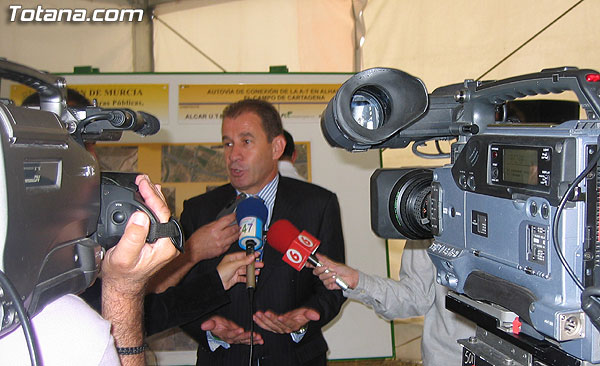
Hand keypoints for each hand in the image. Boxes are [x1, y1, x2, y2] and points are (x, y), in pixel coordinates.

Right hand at [102, 175, 177, 295]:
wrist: (122, 286)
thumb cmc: (121, 275)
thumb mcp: (123, 256)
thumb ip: (133, 237)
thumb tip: (140, 216)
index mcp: (166, 246)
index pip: (161, 213)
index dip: (151, 196)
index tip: (142, 183)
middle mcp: (169, 242)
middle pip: (164, 211)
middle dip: (153, 192)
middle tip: (142, 179)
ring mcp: (165, 241)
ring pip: (161, 213)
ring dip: (153, 197)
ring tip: (145, 183)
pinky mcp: (159, 240)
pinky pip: (157, 218)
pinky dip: (151, 206)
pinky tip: (147, 197)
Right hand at [185, 213, 238, 262]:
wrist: (193, 251)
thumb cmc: (197, 239)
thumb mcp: (205, 227)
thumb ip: (216, 224)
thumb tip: (225, 220)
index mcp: (214, 229)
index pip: (227, 220)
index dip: (234, 216)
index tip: (236, 214)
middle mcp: (219, 236)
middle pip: (233, 229)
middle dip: (238, 225)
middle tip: (240, 223)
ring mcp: (221, 244)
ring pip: (234, 237)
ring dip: (237, 233)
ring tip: (239, 230)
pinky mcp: (222, 250)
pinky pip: (230, 244)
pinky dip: (232, 240)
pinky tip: (233, 238)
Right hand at [201, 315, 262, 344]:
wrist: (218, 328)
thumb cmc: (217, 324)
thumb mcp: (212, 322)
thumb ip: (210, 324)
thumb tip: (204, 325)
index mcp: (224, 334)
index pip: (230, 334)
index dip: (235, 332)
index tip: (240, 329)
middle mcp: (231, 338)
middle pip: (239, 338)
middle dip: (247, 336)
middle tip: (254, 334)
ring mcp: (237, 339)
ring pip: (245, 340)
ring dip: (252, 339)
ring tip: (259, 338)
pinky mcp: (241, 338)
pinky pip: (248, 340)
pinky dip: (254, 340)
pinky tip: (260, 340)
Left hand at [217, 251, 263, 289]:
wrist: (217, 283)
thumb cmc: (221, 272)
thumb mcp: (234, 264)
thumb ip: (244, 261)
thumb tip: (251, 256)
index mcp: (232, 258)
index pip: (243, 255)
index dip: (250, 255)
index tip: (257, 254)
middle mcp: (233, 264)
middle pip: (245, 263)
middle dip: (253, 264)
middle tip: (260, 264)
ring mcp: (235, 271)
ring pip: (245, 270)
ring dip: (251, 271)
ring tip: (257, 271)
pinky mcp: (235, 278)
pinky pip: (243, 277)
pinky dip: (248, 278)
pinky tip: (252, 277)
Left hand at [253, 307, 319, 333]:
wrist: (297, 319)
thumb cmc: (301, 315)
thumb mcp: (306, 313)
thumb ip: (310, 314)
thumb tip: (317, 315)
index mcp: (293, 325)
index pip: (289, 324)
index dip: (284, 321)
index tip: (280, 316)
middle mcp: (285, 328)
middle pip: (277, 325)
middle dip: (271, 319)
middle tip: (265, 313)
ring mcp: (278, 328)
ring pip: (270, 326)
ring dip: (263, 320)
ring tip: (258, 314)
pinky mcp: (273, 327)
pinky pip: (266, 326)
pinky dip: (260, 322)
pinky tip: (256, 317)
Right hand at [311, 253, 358, 289]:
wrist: (351, 278)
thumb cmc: (344, 270)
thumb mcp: (334, 263)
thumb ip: (324, 260)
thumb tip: (317, 255)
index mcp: (324, 267)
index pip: (314, 266)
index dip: (310, 264)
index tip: (308, 264)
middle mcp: (324, 273)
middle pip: (315, 272)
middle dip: (320, 269)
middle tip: (325, 267)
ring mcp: (326, 279)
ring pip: (321, 277)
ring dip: (328, 275)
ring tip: (334, 273)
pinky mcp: (329, 285)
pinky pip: (326, 283)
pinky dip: (330, 280)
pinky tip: (335, 279)